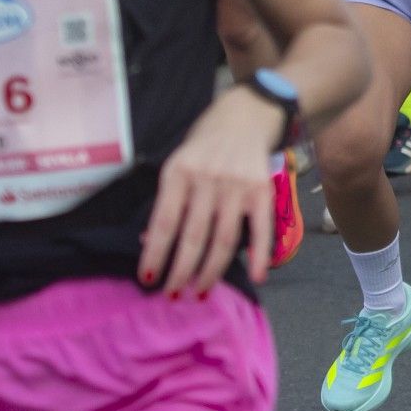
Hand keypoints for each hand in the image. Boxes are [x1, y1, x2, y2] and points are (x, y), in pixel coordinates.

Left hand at [138, 87, 281, 294]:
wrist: (246, 115)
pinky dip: (261, 254)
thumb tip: (150, 242)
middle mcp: (208, 180)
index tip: (148, 279)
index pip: (164, 223)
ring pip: (224, 239)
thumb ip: (168, 201)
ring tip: (201, 292)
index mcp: (179, 173)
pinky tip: (257, 276)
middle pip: (194, 237)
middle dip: (181, 271)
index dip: (155, 253)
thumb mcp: (177, 164)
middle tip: (172, 295)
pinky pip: (262, 228)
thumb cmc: (205, 144)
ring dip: (211, 271)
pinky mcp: (262, 190)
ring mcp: (237, 186)